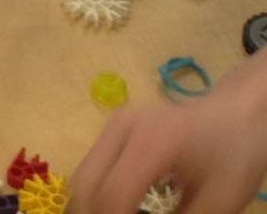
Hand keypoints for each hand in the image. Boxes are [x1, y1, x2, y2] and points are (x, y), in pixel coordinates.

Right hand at [68, 53, 266, 212]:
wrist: (237, 114)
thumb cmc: (233, 157)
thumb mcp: (218, 203)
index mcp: (153, 143)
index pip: (114, 195)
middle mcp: (124, 126)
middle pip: (86, 183)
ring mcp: (116, 122)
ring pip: (83, 175)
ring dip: (94, 206)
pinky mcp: (115, 126)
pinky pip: (93, 166)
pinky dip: (99, 193)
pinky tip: (120, 209)